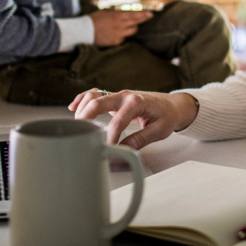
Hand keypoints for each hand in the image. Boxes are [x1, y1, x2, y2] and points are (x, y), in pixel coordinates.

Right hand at [69, 89, 198, 147]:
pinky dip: (82, 98)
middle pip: (98, 102)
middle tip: (79, 133)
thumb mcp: (159, 130)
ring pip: (94, 95)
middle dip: (86, 117)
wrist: (172, 105)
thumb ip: (140, 139)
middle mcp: (125, 95)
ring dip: (82, 108)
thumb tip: (123, 151)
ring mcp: (118, 95)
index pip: (117, 121)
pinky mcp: (114, 99)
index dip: (109, 137)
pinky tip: (73, 107)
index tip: (106, 150)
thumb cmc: (167, 116)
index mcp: (136, 102)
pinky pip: (95, 94)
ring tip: (77, 125)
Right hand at [89, 10, 152, 46]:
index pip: (133, 14)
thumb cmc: (93, 19)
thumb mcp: (105, 12)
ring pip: (132, 31)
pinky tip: (117, 33)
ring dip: (133, 27)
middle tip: (150, 16)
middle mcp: (119, 25)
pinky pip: (123, 38)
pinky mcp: (115, 42)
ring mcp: (118, 34)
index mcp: (116, 16)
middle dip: (143, 19)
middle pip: (136, 22)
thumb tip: (125, 11)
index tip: (151, 13)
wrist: (84, 31)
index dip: (143, 14)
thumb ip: (116, 12)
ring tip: (130, 25)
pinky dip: (123, 35)